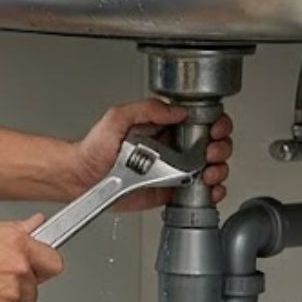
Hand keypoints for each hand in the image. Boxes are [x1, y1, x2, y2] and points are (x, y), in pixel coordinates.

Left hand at [66, 100, 232, 210]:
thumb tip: (176, 110)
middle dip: (220, 147)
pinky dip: (212, 192)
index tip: (216, 129)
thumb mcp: (117, 118)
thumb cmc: (94, 149)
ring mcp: (174, 170)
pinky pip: (199, 192)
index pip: (201, 120)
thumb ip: (146, 109)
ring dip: (218, 170)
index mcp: (164, 127)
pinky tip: (209, 189)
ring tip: (208, 172)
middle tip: (211, 152)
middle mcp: (174, 147)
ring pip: (211, 167)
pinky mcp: (171, 191)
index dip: (216, 123)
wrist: (81, 177)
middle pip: (213, 144)